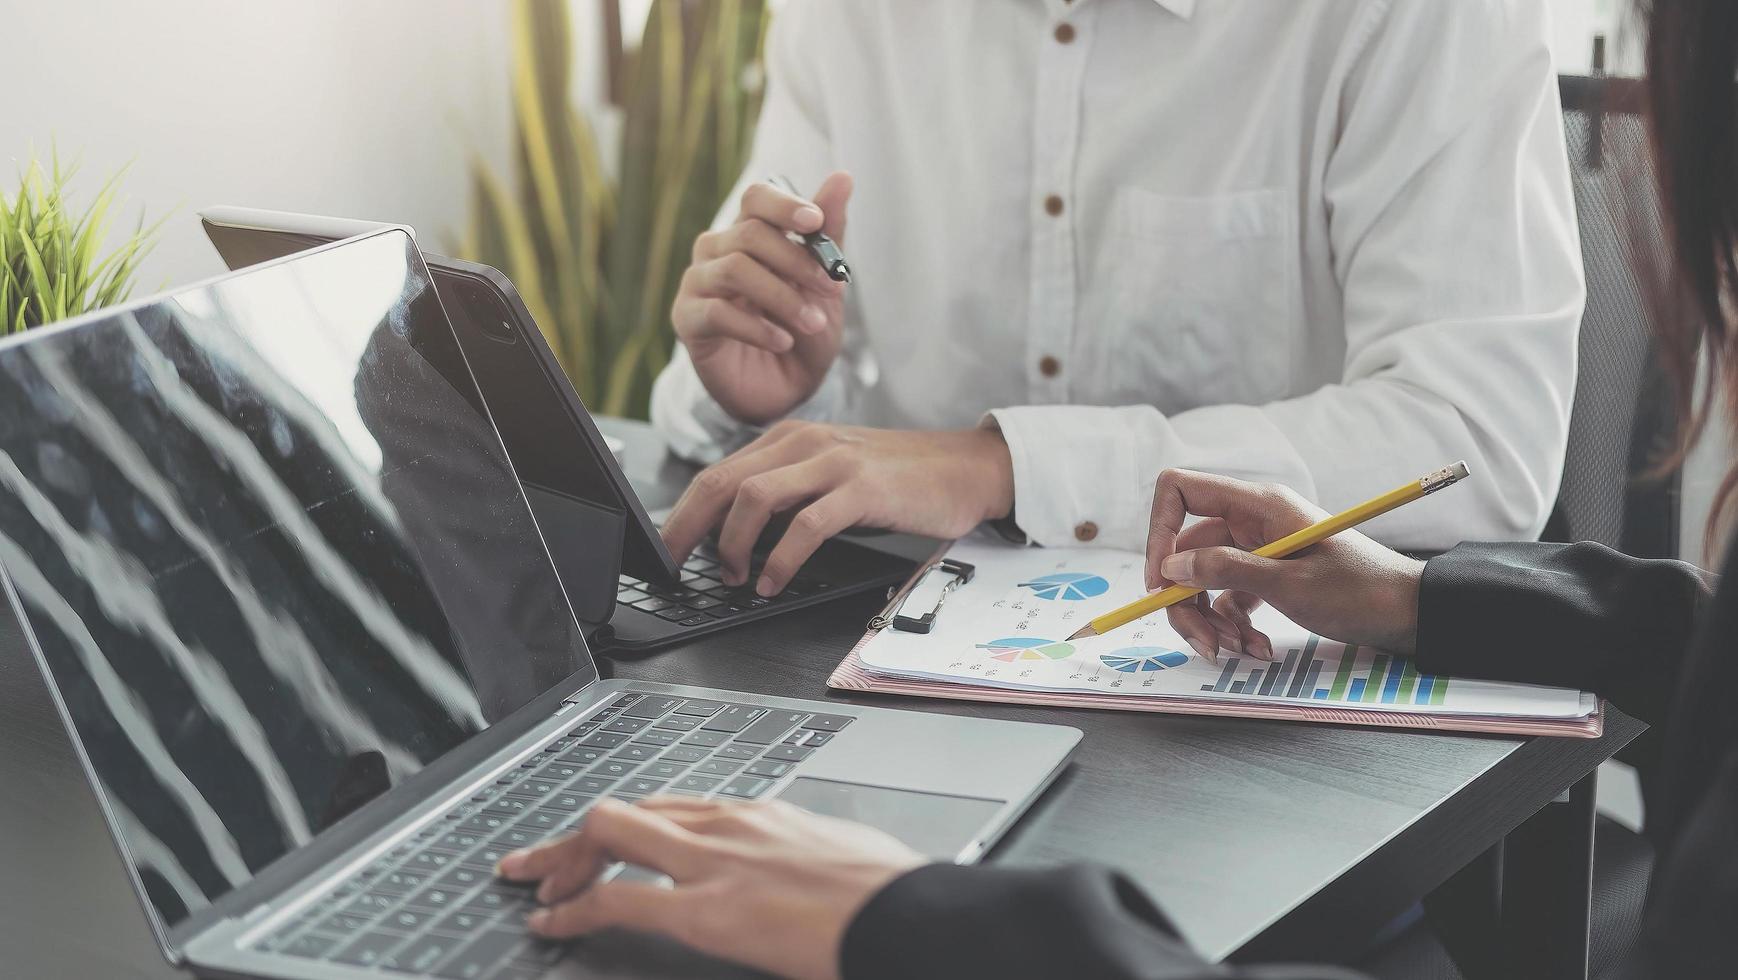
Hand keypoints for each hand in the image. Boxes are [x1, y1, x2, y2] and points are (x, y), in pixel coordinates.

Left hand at [497, 797, 924, 979]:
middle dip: (575, 836)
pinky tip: (551, 922)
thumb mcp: (839, 860)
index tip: (602, 844)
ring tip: (534, 885)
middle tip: (538, 862)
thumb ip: (800, 861)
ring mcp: (716, 862)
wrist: (912, 917)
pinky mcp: (709, 909)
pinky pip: (620, 901)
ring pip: (612, 835)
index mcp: (762, 814)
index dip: (625, 826)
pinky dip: (574, 909)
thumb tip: (797, 878)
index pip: (672, 807)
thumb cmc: (891, 897)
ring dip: (562, 861)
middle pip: (630, 811)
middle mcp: (730, 826)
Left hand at [660, 420, 1015, 594]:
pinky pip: (805, 525)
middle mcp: (803, 442)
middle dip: (688, 530)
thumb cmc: (898, 479)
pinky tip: (773, 582)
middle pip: (721, 483)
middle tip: (677, 568)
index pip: (716, 474)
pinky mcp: (862, 487)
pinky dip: (780, 559)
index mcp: (788, 439)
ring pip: (754, 498)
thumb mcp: (830, 476)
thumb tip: (733, 536)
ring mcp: (833, 462)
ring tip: (736, 578)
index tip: (666, 551)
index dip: (682, 515)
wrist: (965, 467)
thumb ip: (786, 493)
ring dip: (734, 545)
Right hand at [674, 173, 852, 423]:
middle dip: (798, 261)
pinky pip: (717, 312)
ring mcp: (697, 283)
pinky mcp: (687, 320)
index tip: (815, 223)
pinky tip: (784, 341)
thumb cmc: (802, 331)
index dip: (784, 205)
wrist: (785, 391)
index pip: (756, 198)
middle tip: (833, 289)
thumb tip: (842, 177)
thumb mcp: (824, 286)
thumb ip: (828, 235)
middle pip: (750, 234)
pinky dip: (757, 327)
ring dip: (782, 297)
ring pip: (735, 269)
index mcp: (749, 233)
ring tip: (813, 323)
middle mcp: (716, 250)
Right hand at [1143, 469, 1424, 660]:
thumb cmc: (1360, 590)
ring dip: (1210, 621)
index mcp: (1257, 505)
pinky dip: (1233, 626)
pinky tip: (1257, 647)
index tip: (1162, 584)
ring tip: (1240, 651)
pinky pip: (1228, 597)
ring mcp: (1258, 549)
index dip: (1159, 533)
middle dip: (1187, 602)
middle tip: (1206, 645)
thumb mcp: (1290, 584)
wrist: (1409, 613)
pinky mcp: (1267, 576)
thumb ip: (1226, 571)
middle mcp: (1252, 521)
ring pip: (1203, 580)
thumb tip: (1171, 568)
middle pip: (1187, 552)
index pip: (1180, 491)